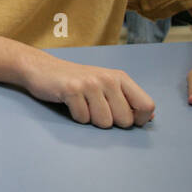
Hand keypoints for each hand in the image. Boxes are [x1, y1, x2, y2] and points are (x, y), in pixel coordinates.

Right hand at [22, 57, 154, 127]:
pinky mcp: (71, 90)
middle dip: (111, 122)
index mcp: (120, 77)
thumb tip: (149, 117)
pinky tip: (70, 104)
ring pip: (104, 122)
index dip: (138, 119)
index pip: (146, 106)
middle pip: (125, 120)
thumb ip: (127, 99)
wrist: (42, 68)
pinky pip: (83, 119)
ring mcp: (90, 84)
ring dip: (91, 120)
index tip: (123, 117)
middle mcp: (108, 78)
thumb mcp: (105, 84)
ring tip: (83, 105)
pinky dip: (76, 117)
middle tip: (96, 109)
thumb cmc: (76, 80)